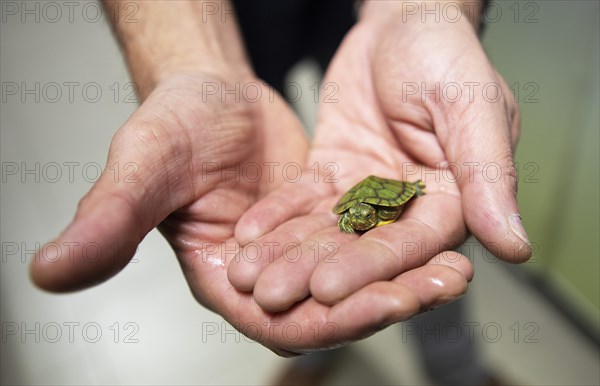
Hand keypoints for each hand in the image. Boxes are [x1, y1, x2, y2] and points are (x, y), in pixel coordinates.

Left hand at [229, 7, 530, 319]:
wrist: (401, 23)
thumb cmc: (446, 54)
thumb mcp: (472, 106)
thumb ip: (488, 176)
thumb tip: (515, 247)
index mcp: (453, 199)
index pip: (411, 245)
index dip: (371, 269)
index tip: (329, 289)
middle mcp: (408, 206)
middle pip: (360, 248)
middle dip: (315, 271)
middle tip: (271, 295)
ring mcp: (367, 192)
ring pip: (326, 230)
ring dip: (287, 253)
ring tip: (247, 275)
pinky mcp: (334, 174)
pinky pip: (303, 198)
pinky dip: (277, 215)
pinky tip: (249, 233)